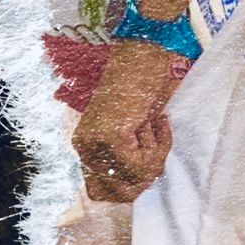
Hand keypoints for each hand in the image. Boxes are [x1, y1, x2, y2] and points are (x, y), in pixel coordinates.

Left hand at [73, 40, 178, 202]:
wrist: (144, 51)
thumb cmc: (142, 86)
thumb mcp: (131, 132)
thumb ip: (125, 162)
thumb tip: (133, 191)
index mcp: (83, 146)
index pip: (102, 193)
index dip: (132, 182)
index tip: (145, 150)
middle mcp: (83, 146)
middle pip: (121, 193)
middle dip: (146, 174)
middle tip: (154, 140)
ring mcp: (96, 142)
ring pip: (137, 179)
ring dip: (155, 156)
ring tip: (154, 125)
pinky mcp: (113, 135)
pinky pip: (145, 164)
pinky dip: (160, 145)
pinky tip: (156, 119)